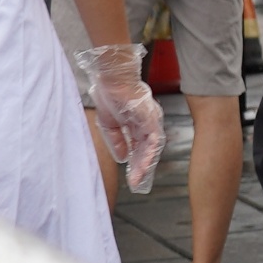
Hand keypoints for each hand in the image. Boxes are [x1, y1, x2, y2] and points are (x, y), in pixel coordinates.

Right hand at [80, 43, 166, 193]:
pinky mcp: (151, 118)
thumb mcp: (109, 123)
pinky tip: (145, 163)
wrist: (112, 79)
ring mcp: (150, 121)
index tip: (132, 178)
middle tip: (136, 183)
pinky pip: (154, 138)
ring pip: (151, 147)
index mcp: (136, 125)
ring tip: (138, 178)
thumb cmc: (111, 95)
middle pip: (146, 151)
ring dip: (145, 163)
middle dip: (140, 168)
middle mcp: (146, 124)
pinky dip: (150, 151)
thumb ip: (116, 140)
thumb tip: (122, 157)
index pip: (139, 148)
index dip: (135, 164)